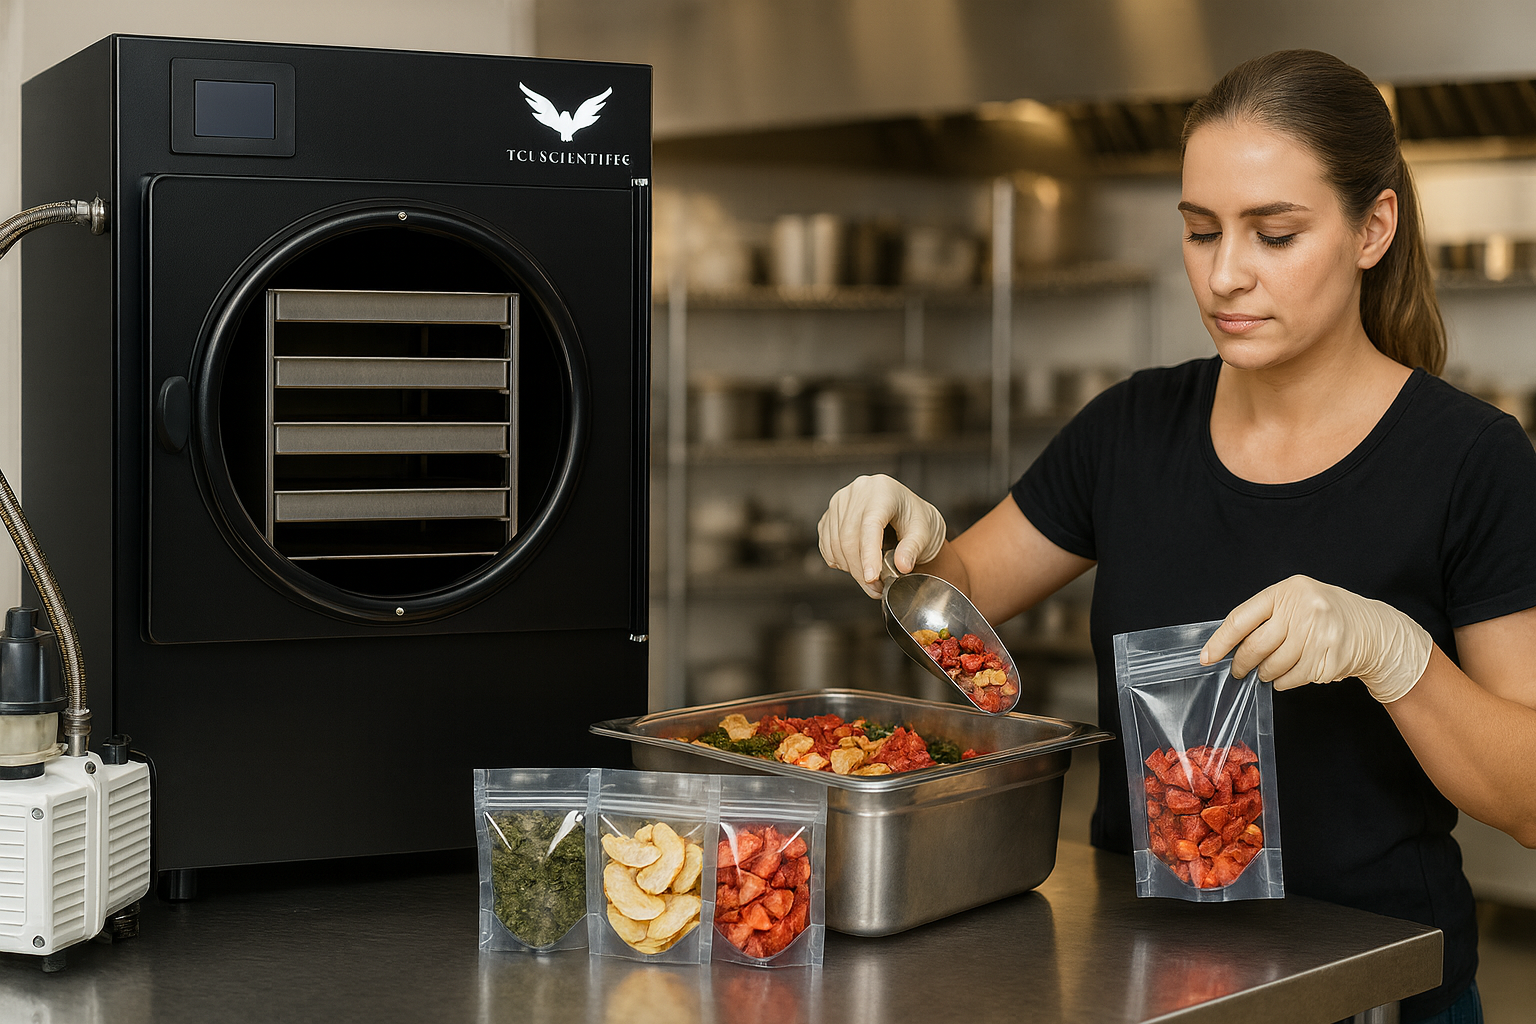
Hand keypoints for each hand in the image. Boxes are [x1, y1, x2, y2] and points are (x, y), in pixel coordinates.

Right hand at [817, 474, 945, 598]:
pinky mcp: (831, 513)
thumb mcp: (924, 533)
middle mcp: (858, 491)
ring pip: (835, 542)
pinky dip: (839, 561)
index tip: (871, 578)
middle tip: (876, 588)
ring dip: (850, 568)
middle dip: (860, 569)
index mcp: (883, 490)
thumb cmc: (916, 520)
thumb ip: (913, 548)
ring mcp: (841, 501)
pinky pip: (826, 543)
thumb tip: (901, 566)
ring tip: (870, 580)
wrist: (907, 513)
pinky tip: (855, 566)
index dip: (869, 553)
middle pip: (849, 536)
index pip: (870, 524)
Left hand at [1199, 574, 1431, 703]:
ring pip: (1274, 666)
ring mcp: (1319, 634)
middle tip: (1239, 670)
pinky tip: (1288, 674)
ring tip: (1268, 670)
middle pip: (1256, 646)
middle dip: (1242, 663)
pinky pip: (1293, 678)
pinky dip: (1284, 681)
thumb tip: (1226, 645)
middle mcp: (1303, 609)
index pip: (1241, 618)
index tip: (1207, 657)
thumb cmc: (1323, 613)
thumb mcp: (1295, 600)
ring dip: (1265, 674)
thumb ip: (1264, 616)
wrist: (1372, 628)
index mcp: (1287, 591)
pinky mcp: (1330, 658)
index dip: (1220, 641)